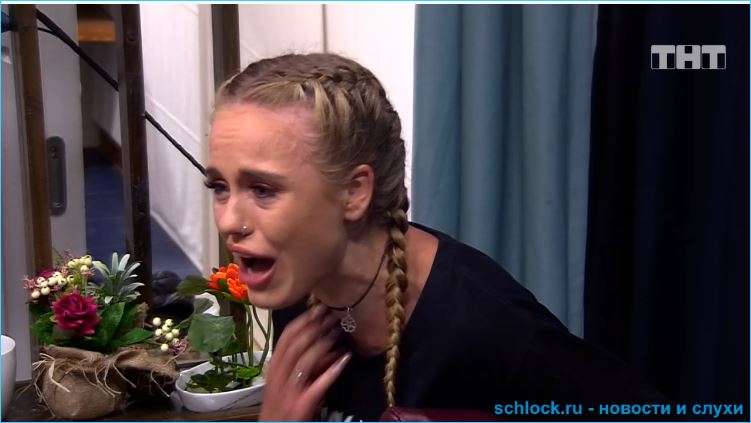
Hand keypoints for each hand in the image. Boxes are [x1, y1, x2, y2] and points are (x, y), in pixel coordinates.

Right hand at [259, 305, 351, 420]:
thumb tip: (329, 344)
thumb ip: (306, 364)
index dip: (302, 321)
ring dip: (323, 344)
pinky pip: (318, 385)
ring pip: (305, 361)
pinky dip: (332, 371)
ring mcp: (289, 392)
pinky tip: (344, 359)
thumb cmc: (282, 405)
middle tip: (332, 315)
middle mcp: (278, 377)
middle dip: (314, 328)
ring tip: (338, 332)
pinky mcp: (301, 405)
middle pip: (295, 346)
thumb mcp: (289, 381)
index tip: (317, 308)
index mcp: (273, 368)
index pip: (286, 338)